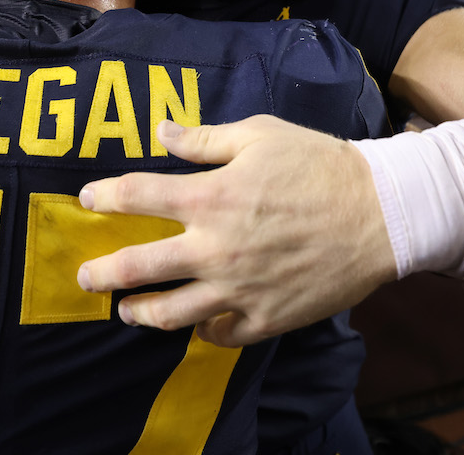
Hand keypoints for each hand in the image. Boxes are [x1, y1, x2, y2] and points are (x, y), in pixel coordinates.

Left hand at [76, 117, 396, 347]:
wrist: (379, 215)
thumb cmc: (319, 165)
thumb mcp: (260, 135)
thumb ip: (204, 138)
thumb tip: (161, 130)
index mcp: (210, 196)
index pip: (136, 195)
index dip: (103, 196)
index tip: (86, 198)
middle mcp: (214, 247)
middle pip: (138, 267)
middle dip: (101, 272)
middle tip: (84, 276)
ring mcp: (237, 288)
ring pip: (169, 313)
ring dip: (139, 312)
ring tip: (125, 310)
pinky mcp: (264, 318)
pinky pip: (217, 333)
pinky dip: (200, 329)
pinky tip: (193, 321)